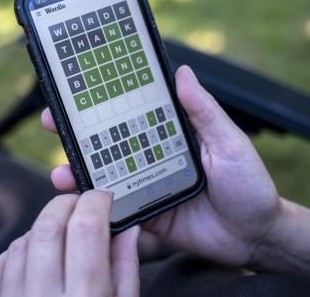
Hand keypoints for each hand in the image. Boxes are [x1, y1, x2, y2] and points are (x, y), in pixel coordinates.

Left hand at [0, 190, 140, 296]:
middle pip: (49, 227)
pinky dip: (19, 252)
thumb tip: (127, 228)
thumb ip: (125, 270)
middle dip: (67, 205)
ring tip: (62, 238)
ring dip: (44, 228)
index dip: (95, 202)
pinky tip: (37, 260)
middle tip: (80, 206)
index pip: (86, 229)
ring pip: (22, 241)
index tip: (103, 197)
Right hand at [42, 65, 280, 266]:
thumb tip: (183, 72)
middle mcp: (154, 156)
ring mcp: (147, 185)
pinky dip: (95, 204)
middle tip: (53, 120)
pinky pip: (115, 207)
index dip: (108, 100)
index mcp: (172, 134)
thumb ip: (203, 111)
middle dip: (79, 131)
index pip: (134, 112)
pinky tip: (78, 200)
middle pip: (110, 140)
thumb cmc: (250, 185)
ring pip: (106, 173)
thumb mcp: (229, 143)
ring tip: (61, 168)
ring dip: (80, 169)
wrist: (256, 237)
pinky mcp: (146, 214)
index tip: (80, 88)